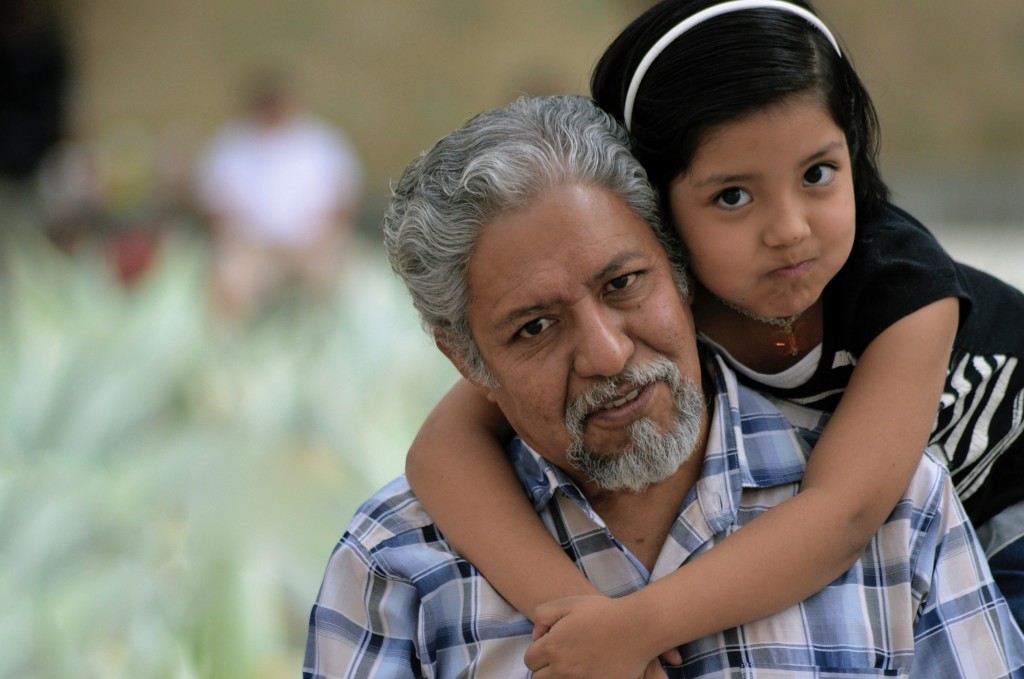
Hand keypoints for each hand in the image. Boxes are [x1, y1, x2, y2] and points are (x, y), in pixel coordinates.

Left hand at [524, 594, 681, 678]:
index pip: (530, 660)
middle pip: (538, 678)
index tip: (550, 646)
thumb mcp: (569, 602)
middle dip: (545, 667)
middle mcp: (563, 669)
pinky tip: (586, 670)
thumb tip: (537, 635)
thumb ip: (543, 615)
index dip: (538, 652)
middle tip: (561, 656)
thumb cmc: (604, 612)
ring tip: (572, 664)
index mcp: (553, 647)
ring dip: (558, 676)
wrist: (637, 628)